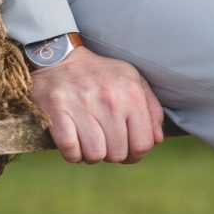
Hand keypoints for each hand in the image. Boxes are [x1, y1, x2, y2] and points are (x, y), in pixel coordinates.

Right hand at [30, 47, 164, 163]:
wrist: (62, 57)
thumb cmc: (103, 74)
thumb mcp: (134, 82)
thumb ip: (152, 110)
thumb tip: (157, 140)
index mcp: (132, 93)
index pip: (142, 143)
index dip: (136, 156)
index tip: (128, 153)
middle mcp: (110, 99)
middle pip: (118, 153)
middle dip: (113, 155)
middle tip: (106, 143)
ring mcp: (82, 105)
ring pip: (95, 155)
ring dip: (92, 155)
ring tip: (90, 142)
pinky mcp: (56, 110)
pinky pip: (70, 150)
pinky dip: (73, 154)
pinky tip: (75, 142)